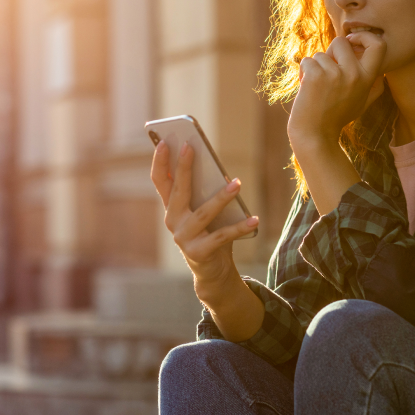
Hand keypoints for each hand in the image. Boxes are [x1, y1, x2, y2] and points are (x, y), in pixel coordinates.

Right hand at [150, 140, 258, 299]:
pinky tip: (254, 219)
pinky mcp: (199, 252)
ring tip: (237, 183)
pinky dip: (239, 227)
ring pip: (203, 213)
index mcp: (172, 208)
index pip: (160, 181)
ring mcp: (183, 238)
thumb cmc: (210, 233)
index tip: (164, 142)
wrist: (212, 272)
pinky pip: (222, 236)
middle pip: (178, 191)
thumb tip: (220, 172)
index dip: (160, 162)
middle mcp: (172, 221)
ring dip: (221, 197)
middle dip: (183, 168)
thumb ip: (205, 193)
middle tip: (191, 147)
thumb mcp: (204, 211)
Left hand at [287, 32, 385, 149]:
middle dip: (329, 53)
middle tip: (326, 73)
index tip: (352, 41)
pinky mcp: (316, 76)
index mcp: (368, 78)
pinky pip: (307, 61)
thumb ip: (373, 88)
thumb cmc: (337, 118)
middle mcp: (355, 74)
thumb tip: (381, 75)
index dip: (364, 36)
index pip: (379, 45)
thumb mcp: (362, 103)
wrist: (315, 136)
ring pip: (320, 54)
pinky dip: (303, 73)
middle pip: (341, 41)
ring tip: (316, 89)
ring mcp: (335, 74)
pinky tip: (306, 89)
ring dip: (314, 68)